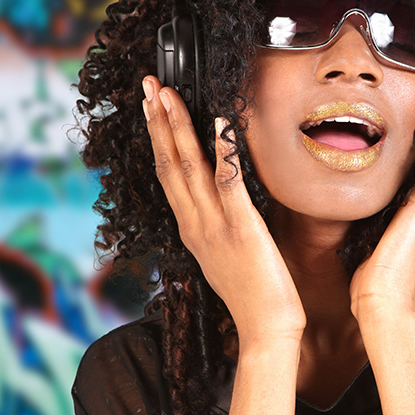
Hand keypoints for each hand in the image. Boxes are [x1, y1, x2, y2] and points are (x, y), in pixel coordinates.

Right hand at [142, 75, 305, 348]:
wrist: (266, 330)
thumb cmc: (255, 295)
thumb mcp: (228, 255)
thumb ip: (220, 226)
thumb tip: (222, 202)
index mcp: (192, 229)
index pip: (168, 175)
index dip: (158, 139)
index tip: (151, 107)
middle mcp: (195, 225)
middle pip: (169, 164)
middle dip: (158, 122)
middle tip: (148, 85)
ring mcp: (215, 226)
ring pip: (188, 168)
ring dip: (176, 127)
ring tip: (166, 94)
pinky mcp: (242, 229)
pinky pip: (229, 183)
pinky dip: (222, 151)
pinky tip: (219, 124)